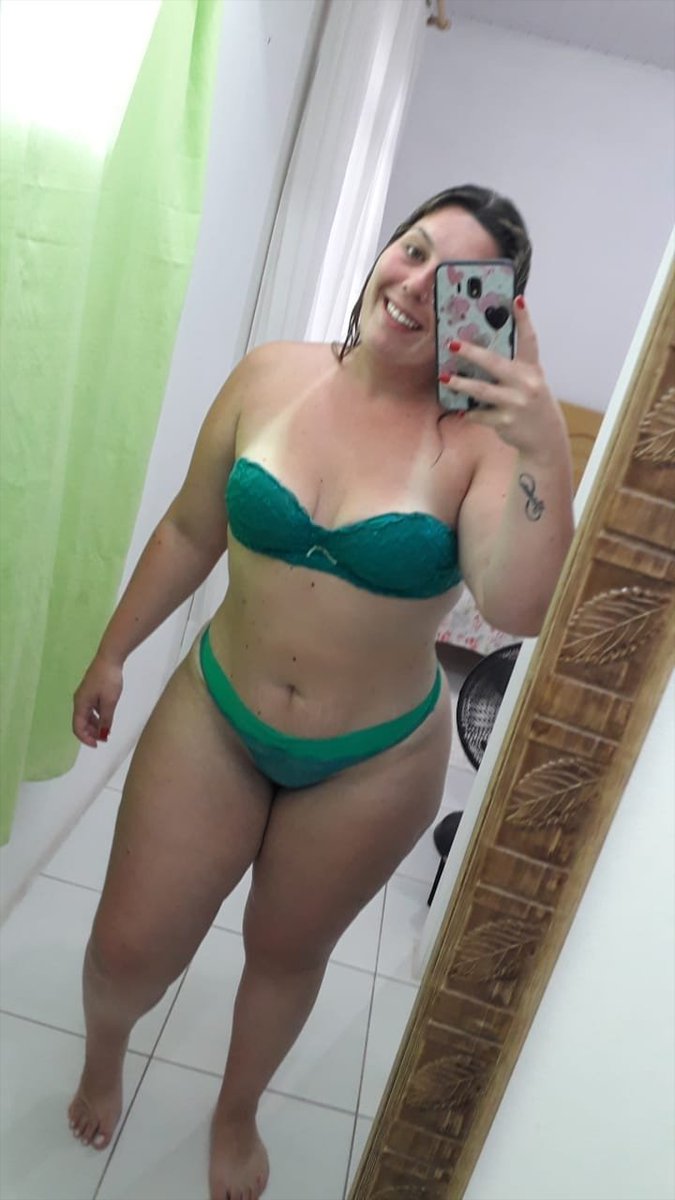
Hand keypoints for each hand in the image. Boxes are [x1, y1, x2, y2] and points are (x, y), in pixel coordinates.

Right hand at [72, 653, 122, 748]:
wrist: (110, 658)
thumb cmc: (108, 680)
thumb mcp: (109, 702)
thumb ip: (105, 720)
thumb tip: (103, 735)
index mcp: (80, 704)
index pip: (77, 727)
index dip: (86, 738)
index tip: (97, 745)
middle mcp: (79, 701)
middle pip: (81, 722)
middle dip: (90, 733)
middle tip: (104, 739)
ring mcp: (85, 695)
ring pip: (86, 716)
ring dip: (94, 725)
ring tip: (106, 731)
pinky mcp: (91, 691)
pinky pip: (91, 708)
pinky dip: (97, 716)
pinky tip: (106, 719)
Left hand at [444, 296, 567, 463]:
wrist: (545, 438)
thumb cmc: (532, 403)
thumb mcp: (530, 382)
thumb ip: (513, 367)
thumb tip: (481, 351)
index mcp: (532, 369)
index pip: (529, 339)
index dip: (524, 319)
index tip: (516, 299)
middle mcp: (526, 384)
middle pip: (495, 363)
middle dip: (472, 353)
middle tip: (452, 344)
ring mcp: (515, 403)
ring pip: (482, 390)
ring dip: (461, 384)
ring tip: (445, 377)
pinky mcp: (505, 421)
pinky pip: (480, 415)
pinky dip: (468, 413)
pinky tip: (459, 410)